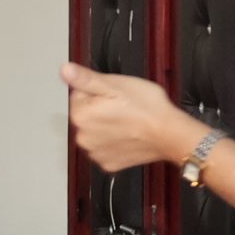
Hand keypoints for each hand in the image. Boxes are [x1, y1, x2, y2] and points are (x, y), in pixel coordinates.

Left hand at [62, 63, 200, 173]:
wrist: (170, 134)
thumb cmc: (147, 108)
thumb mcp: (115, 85)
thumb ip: (85, 79)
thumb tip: (65, 70)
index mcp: (81, 116)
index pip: (79, 95)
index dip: (98, 92)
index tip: (114, 96)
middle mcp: (83, 138)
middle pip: (86, 114)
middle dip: (101, 109)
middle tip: (123, 107)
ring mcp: (95, 153)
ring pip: (96, 131)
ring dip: (107, 126)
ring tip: (127, 121)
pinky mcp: (108, 164)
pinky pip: (105, 148)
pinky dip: (114, 142)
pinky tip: (128, 136)